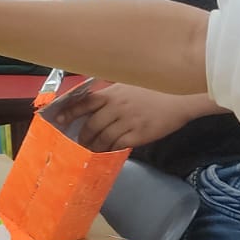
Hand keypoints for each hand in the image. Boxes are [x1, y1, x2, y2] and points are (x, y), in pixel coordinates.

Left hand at [57, 83, 204, 152]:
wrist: (180, 99)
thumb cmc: (155, 91)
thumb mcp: (130, 86)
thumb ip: (112, 96)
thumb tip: (95, 106)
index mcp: (112, 93)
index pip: (84, 103)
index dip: (69, 112)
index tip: (59, 120)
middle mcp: (117, 106)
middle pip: (91, 125)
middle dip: (83, 137)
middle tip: (80, 143)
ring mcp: (127, 121)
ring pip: (103, 138)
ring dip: (95, 147)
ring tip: (92, 151)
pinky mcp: (138, 134)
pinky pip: (118, 145)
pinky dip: (110, 150)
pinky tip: (108, 153)